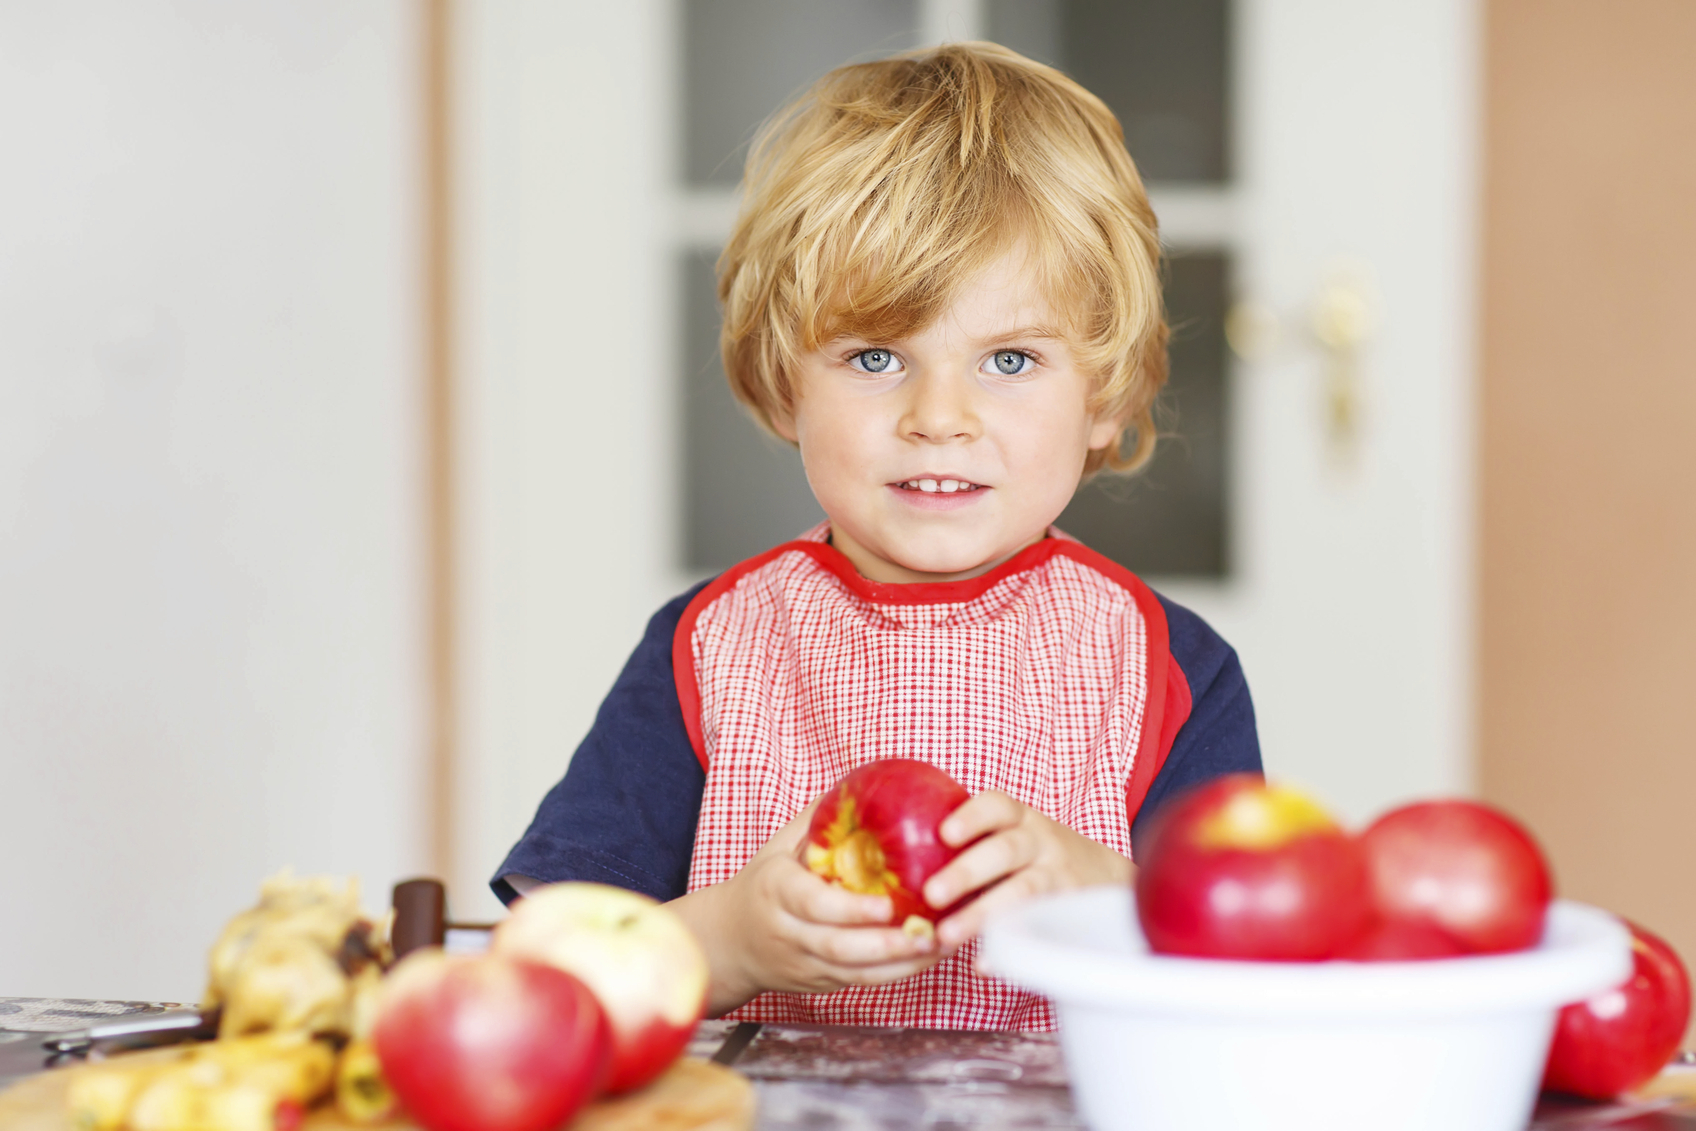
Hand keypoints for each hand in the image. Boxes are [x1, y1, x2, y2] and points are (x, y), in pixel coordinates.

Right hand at [669, 801, 942, 1015]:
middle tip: (930, 933)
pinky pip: (861, 983)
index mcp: (776, 890)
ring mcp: (804, 963)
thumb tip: (863, 781)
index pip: (813, 904)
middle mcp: (788, 931)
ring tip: (940, 945)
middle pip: (838, 947)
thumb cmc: (764, 883)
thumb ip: (817, 820)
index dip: (851, 909)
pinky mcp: (820, 984)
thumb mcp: (779, 847)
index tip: (888, 905)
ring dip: (901, 964)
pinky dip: (897, 973)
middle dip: (887, 945)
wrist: (730, 940)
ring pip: (854, 974)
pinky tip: (927, 957)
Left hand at [921, 790, 1133, 951]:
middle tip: (930, 894)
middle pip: (1005, 851)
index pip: (998, 806)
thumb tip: (896, 861)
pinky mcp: (1068, 913)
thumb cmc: (1035, 856)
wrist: (1107, 877)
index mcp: (1020, 820)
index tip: (944, 833)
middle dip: (966, 872)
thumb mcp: (1015, 836)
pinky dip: (1009, 950)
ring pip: (1021, 892)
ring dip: (981, 914)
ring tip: (946, 935)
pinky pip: (1039, 931)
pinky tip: (984, 965)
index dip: (972, 817)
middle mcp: (1041, 843)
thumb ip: (975, 842)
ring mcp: (1057, 877)